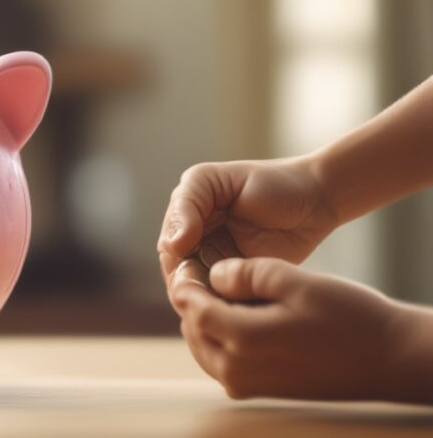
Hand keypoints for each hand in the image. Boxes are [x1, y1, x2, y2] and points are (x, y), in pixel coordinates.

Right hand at [158, 157, 338, 299]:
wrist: (319, 199)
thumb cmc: (271, 181)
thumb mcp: (216, 180)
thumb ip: (187, 205)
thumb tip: (172, 244)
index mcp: (185, 218)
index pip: (167, 249)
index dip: (175, 262)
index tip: (192, 264)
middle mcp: (198, 244)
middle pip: (180, 278)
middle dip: (191, 288)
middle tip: (213, 287)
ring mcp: (220, 265)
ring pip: (201, 295)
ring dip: (209, 301)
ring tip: (229, 296)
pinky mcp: (242, 284)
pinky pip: (227, 302)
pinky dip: (229, 308)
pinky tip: (240, 306)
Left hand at [175, 257, 430, 402]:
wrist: (389, 359)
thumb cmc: (349, 317)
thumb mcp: (298, 282)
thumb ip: (248, 274)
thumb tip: (213, 274)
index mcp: (244, 340)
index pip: (192, 309)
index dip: (186, 283)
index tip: (188, 261)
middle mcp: (237, 371)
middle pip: (193, 330)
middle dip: (193, 302)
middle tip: (201, 273)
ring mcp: (248, 386)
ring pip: (204, 347)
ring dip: (206, 321)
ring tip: (222, 291)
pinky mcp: (260, 391)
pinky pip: (222, 362)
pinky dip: (221, 338)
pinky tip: (241, 316)